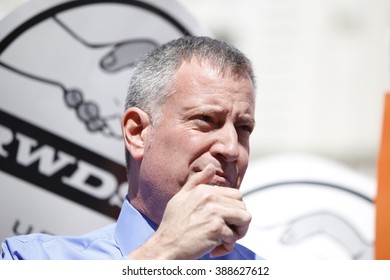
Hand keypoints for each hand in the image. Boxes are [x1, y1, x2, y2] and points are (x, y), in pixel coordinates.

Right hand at [127, 163, 251, 258]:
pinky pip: (234, 237)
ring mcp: (214, 212)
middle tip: (227, 232)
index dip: (234, 210)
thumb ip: (198, 181)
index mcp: (205, 190)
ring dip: (238, 232)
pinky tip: (214, 249)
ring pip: (245, 218)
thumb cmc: (172, 224)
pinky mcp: (216, 228)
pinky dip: (227, 246)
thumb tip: (211, 167)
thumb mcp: (181, 196)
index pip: (236, 195)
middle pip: (242, 206)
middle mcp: (211, 197)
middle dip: (238, 221)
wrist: (165, 245)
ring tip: (225, 239)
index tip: (224, 221)